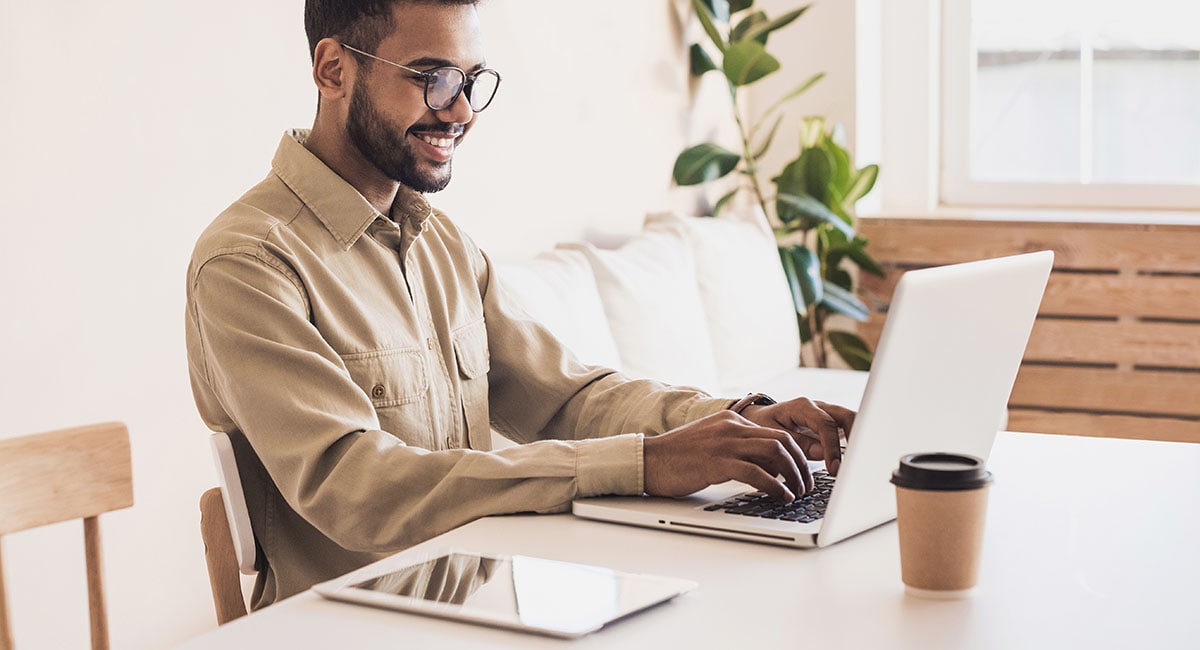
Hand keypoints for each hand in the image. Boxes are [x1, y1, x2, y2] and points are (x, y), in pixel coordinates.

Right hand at [643, 410, 812, 502]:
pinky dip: (775, 486)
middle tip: (807, 485)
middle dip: (801, 465)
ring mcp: (724, 443)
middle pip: (782, 441)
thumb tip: (763, 466)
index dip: (795, 454)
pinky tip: (782, 497)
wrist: (647, 460)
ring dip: (793, 476)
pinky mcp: (716, 462)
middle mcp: (731, 427)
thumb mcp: (711, 443)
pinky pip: (756, 472)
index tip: (802, 473)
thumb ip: (735, 447)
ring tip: (798, 493)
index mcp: (731, 421)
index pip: (776, 433)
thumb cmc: (677, 458)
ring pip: (775, 453)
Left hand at [740, 397, 854, 475]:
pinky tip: (855, 461)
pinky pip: (848, 430)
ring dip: (858, 441)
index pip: (825, 425)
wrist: (759, 418)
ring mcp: (827, 413)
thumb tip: (822, 454)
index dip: (832, 447)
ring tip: (859, 464)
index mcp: (802, 407)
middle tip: (855, 464)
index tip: (834, 469)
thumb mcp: (774, 435)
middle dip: (856, 438)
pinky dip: (854, 443)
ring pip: (852, 421)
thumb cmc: (764, 426)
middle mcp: (819, 407)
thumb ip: (798, 443)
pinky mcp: (831, 423)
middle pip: (847, 416)